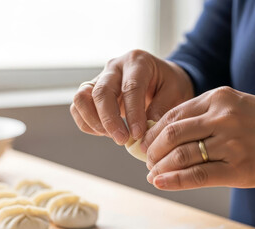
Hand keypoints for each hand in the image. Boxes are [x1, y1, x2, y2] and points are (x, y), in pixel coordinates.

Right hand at [70, 50, 193, 144]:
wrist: (161, 79)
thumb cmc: (169, 84)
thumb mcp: (176, 91)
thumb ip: (163, 107)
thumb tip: (146, 129)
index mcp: (138, 62)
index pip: (130, 88)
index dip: (133, 113)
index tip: (138, 134)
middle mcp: (114, 66)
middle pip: (101, 92)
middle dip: (109, 120)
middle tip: (122, 140)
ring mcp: (99, 78)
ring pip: (81, 98)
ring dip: (94, 121)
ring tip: (113, 136)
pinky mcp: (90, 91)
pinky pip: (78, 108)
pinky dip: (87, 123)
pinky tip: (105, 133)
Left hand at [141, 86, 254, 189]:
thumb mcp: (234, 105)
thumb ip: (203, 113)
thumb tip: (165, 131)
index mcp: (219, 98)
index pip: (173, 115)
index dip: (153, 132)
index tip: (146, 143)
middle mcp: (223, 117)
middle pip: (172, 134)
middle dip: (153, 150)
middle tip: (147, 161)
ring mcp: (232, 142)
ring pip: (181, 155)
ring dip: (160, 167)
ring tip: (153, 173)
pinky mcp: (239, 168)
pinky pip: (198, 175)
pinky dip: (174, 180)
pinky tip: (160, 182)